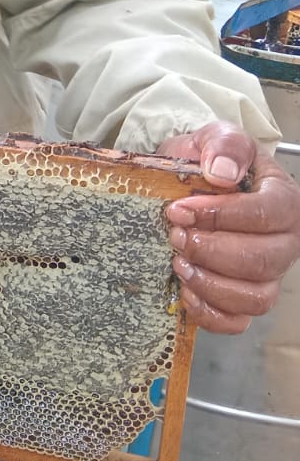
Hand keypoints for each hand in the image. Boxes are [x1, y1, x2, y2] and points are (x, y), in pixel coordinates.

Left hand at [157, 120, 299, 332]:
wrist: (190, 181)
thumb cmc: (208, 163)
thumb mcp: (215, 138)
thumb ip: (225, 145)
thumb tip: (221, 172)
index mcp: (283, 201)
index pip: (266, 214)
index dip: (221, 215)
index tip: (178, 210)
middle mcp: (284, 242)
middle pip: (261, 260)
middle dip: (210, 250)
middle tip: (175, 236)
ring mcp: (267, 275)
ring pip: (255, 298)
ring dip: (209, 283)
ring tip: (177, 262)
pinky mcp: (244, 299)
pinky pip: (237, 322)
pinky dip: (210, 313)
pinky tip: (185, 291)